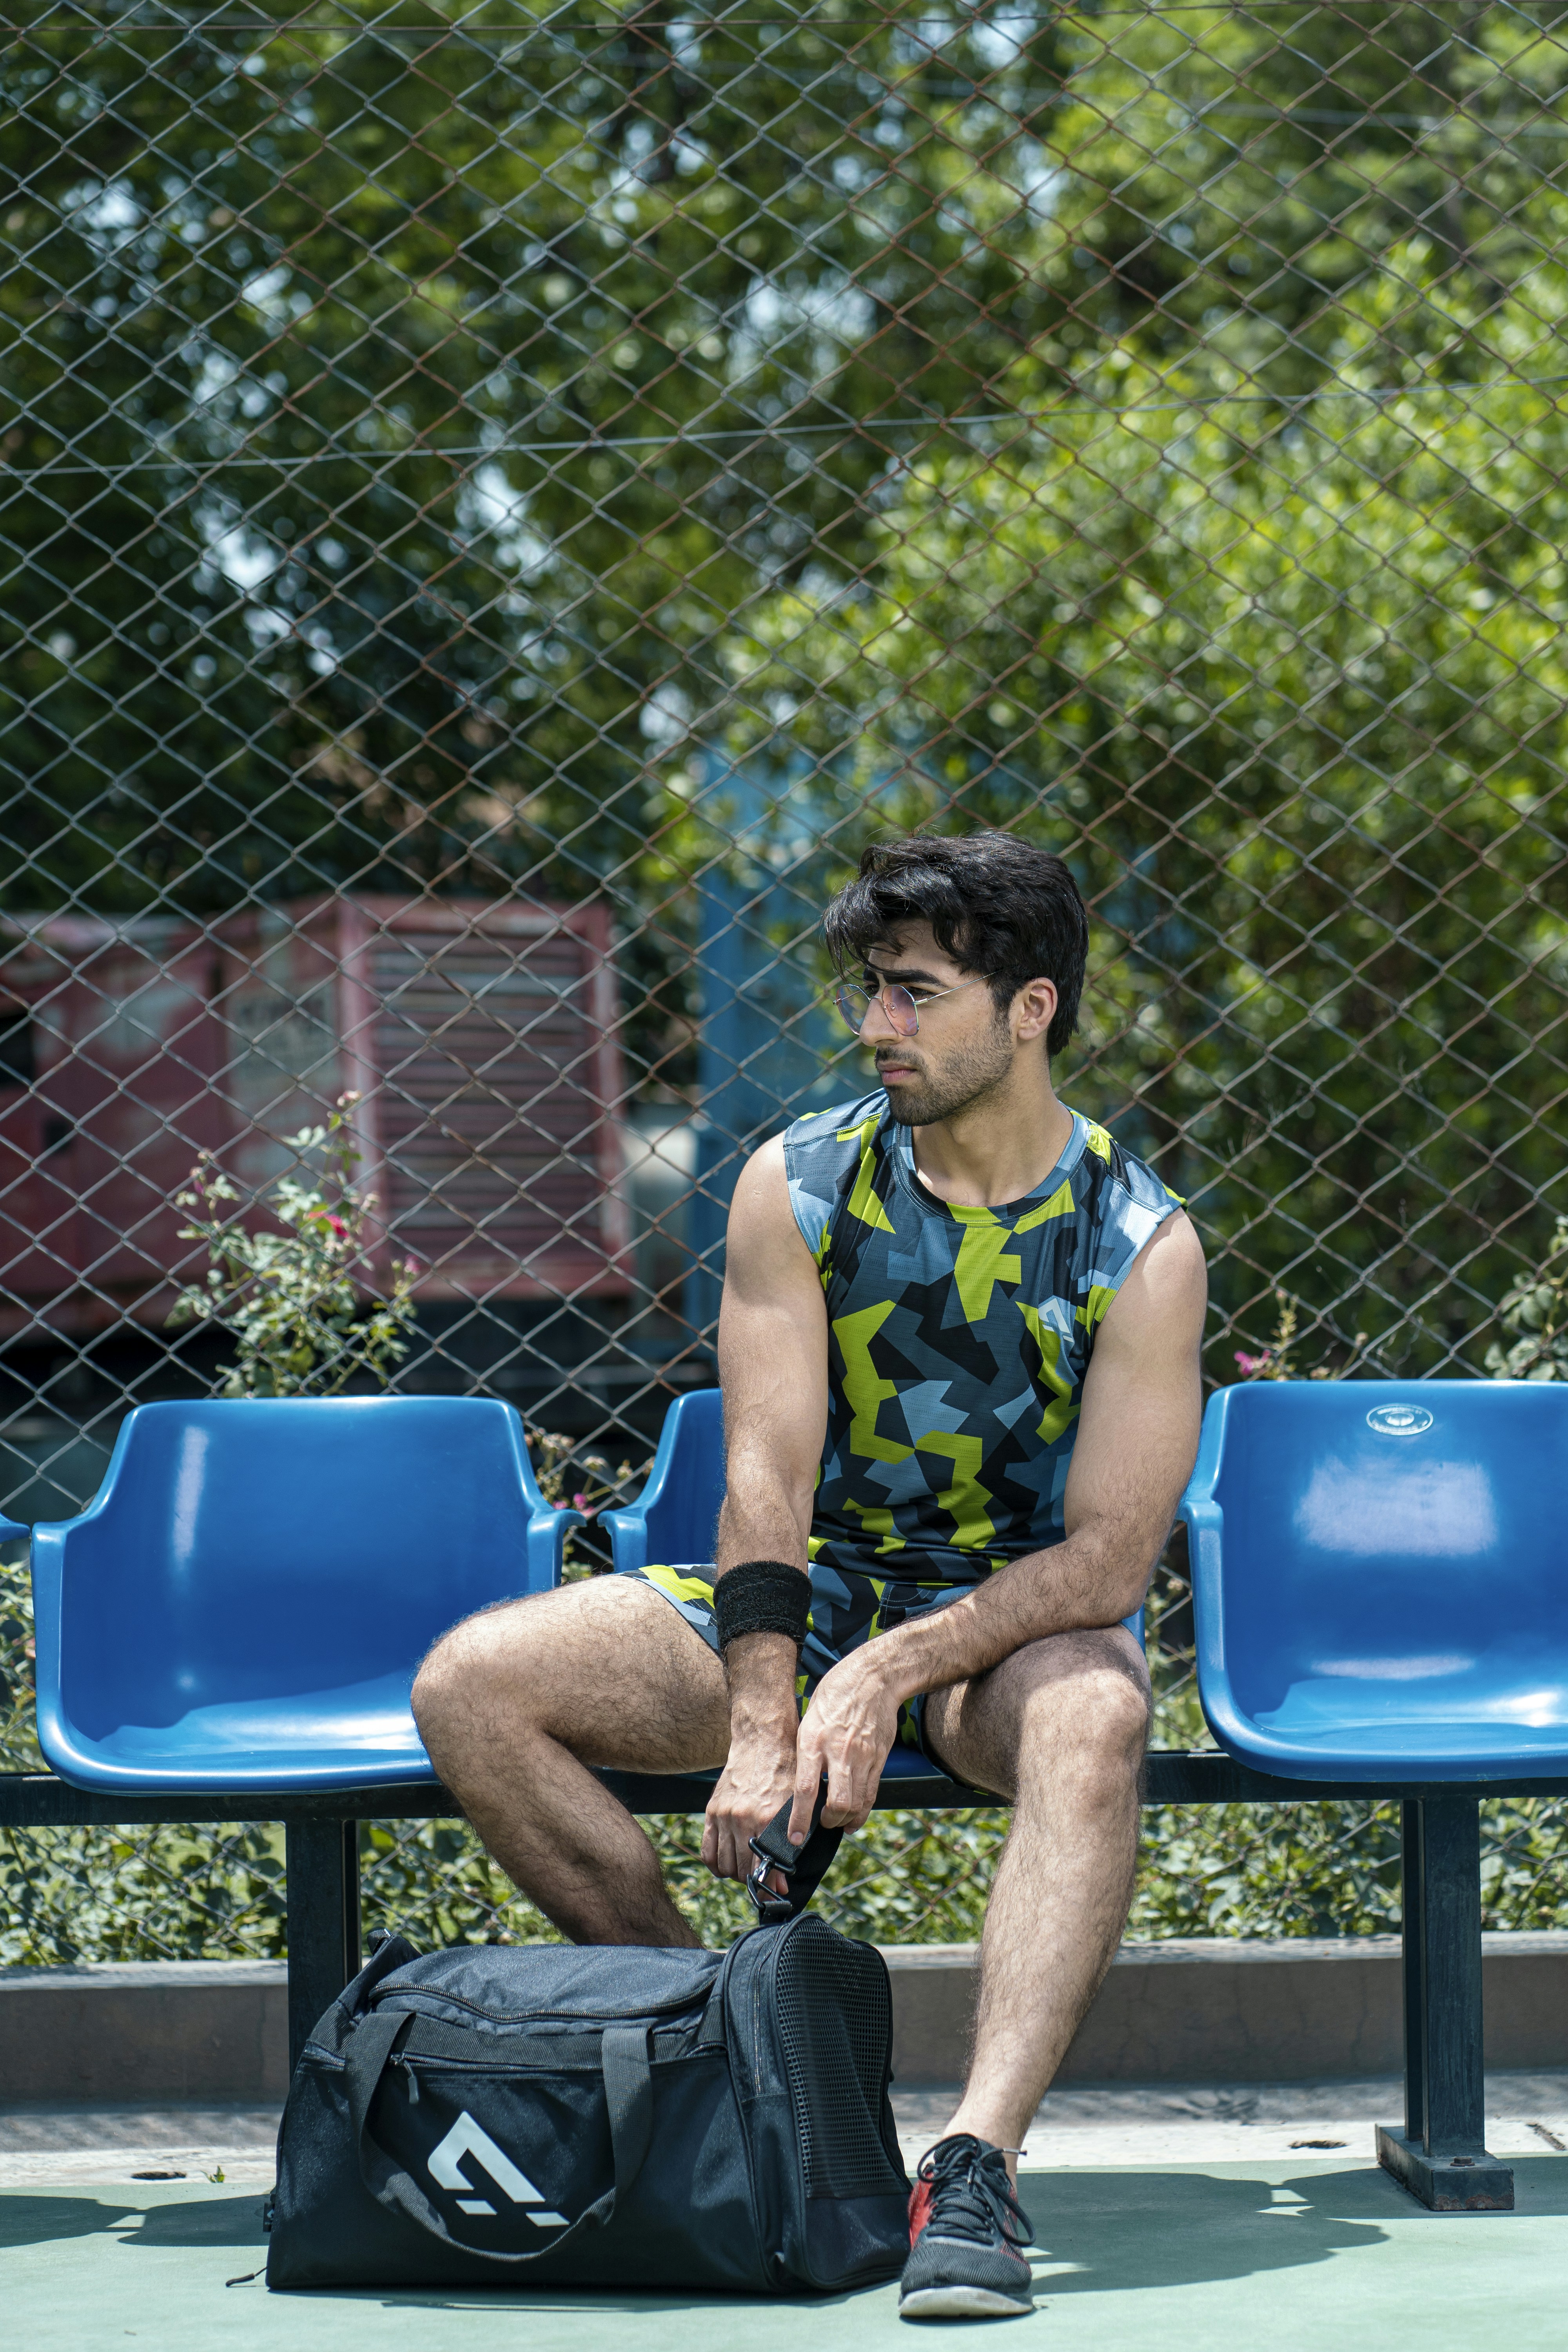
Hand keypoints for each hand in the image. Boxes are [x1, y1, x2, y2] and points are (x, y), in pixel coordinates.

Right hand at [702, 1724, 798, 1883]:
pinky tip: (728, 1865)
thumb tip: (781, 1883)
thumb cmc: (786, 1773)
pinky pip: (707, 1851)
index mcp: (768, 1818)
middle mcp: (743, 1818)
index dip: (771, 1886)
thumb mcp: (796, 1806)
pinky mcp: (712, 1811)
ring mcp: (724, 1815)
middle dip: (754, 1882)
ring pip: (724, 1865)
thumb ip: (791, 1844)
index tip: (778, 1892)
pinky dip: (716, 1865)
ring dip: (736, 1875)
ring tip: (748, 1871)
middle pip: (742, 1871)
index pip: (765, 1868)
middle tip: (763, 1881)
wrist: (762, 1742)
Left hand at [790, 1648, 900, 1840]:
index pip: (806, 1789)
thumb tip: (801, 1784)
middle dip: (828, 1822)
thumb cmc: (833, 1695)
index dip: (799, 1819)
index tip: (795, 1839)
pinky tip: (854, 1816)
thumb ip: (806, 1751)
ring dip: (846, 1820)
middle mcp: (838, 1751)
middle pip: (838, 1802)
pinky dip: (862, 1810)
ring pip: (858, 1803)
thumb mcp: (809, 1719)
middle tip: (821, 1825)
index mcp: (813, 1739)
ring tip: (836, 1822)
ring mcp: (862, 1756)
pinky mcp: (879, 1758)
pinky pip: (871, 1793)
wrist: (873, 1678)